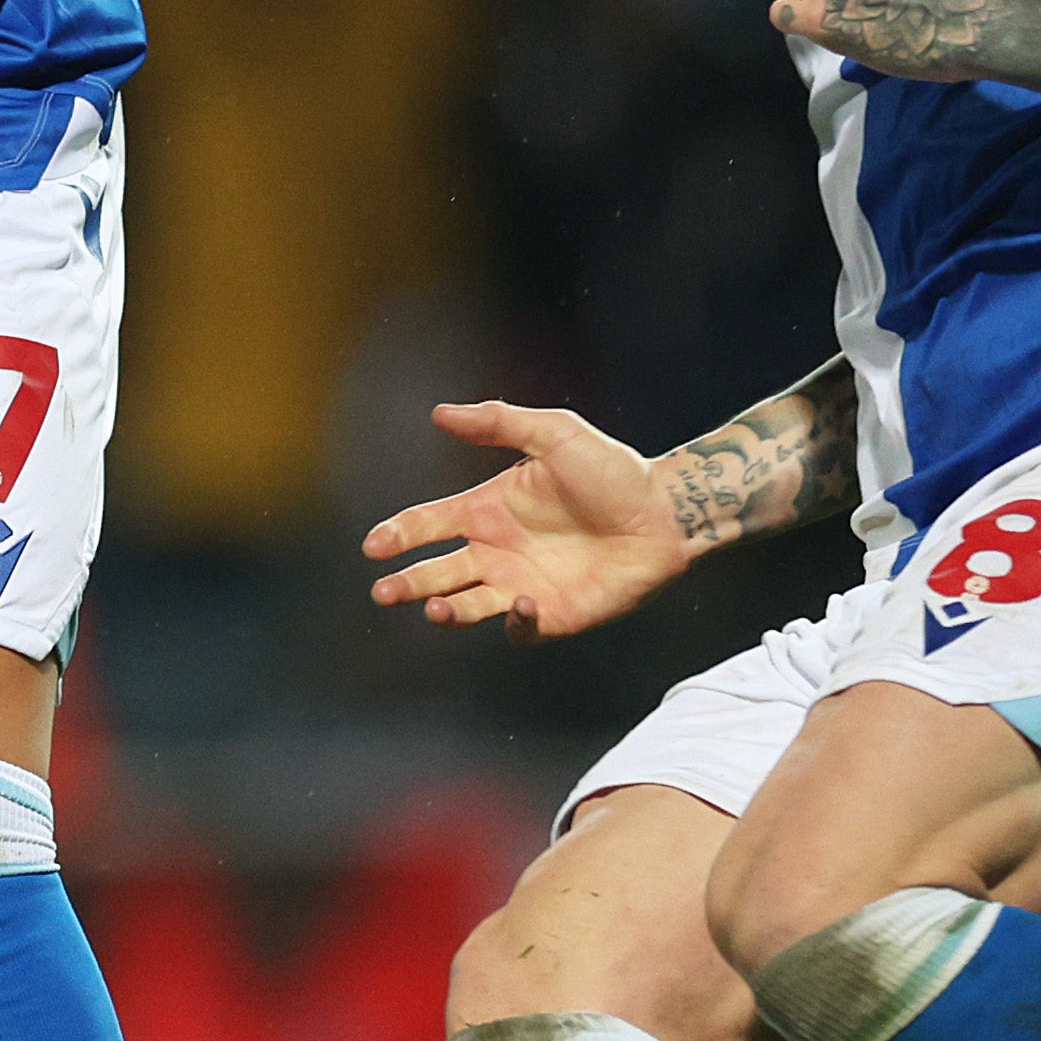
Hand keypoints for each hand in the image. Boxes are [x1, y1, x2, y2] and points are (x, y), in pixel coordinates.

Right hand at [362, 401, 696, 636]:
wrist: (666, 511)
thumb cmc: (613, 470)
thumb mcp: (554, 433)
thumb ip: (498, 422)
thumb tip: (440, 412)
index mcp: (490, 510)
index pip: (431, 525)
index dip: (400, 534)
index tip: (374, 545)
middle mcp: (499, 551)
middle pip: (438, 573)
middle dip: (407, 584)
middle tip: (384, 591)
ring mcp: (523, 585)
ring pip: (466, 606)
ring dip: (444, 610)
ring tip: (434, 607)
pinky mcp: (554, 615)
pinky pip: (519, 628)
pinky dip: (512, 622)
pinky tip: (519, 602)